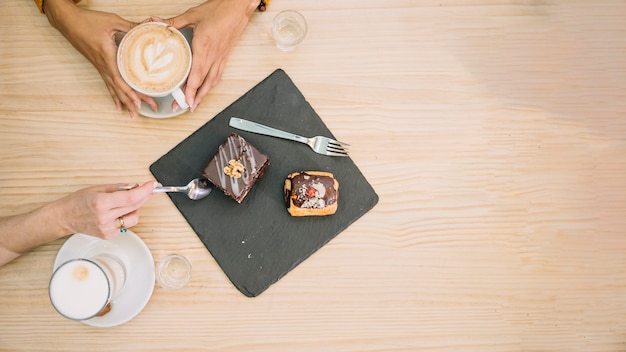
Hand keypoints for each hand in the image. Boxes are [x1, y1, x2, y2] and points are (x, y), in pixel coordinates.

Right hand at [44, 0, 157, 117]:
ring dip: (125, 102)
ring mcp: (100, 67)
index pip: (120, 80)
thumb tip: (148, 25)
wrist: (67, 20)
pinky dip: (114, 95)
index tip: (141, 102)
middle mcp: (103, 66)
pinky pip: (108, 84)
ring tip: (134, 115)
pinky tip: (118, 105)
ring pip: (114, 89)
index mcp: (108, 56)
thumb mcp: (112, 20)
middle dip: (135, 100)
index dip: (130, 92)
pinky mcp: (98, 65)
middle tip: (150, 109)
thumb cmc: (87, 20)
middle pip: (120, 88)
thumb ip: (131, 26)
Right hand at [56, 181, 158, 239]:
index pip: (131, 197)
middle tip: (149, 189)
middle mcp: (105, 217)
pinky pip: (125, 224)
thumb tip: (136, 186)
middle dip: (145, 196)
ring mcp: (107, 228)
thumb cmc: (77, 201)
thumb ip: (118, 187)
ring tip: (124, 203)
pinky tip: (116, 212)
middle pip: (135, 206)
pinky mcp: (108, 235)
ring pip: (133, 217)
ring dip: (135, 208)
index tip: (153, 185)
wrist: (64, 217)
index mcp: (101, 203)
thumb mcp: (97, 188)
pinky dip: (125, 216)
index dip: (145, 190)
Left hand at [162, 0, 258, 110]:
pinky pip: (218, 74)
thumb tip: (156, 23)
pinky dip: (211, 85)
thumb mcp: (193, 15)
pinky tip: (207, 89)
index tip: (185, 101)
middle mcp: (214, 56)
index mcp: (204, 47)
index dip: (191, 91)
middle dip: (194, 98)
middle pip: (203, 83)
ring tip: (195, 104)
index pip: (196, 75)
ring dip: (204, 95)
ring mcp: (221, 57)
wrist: (238, 7)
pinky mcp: (225, 56)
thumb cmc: (219, 10)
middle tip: (184, 108)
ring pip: (212, 81)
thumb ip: (174, 22)